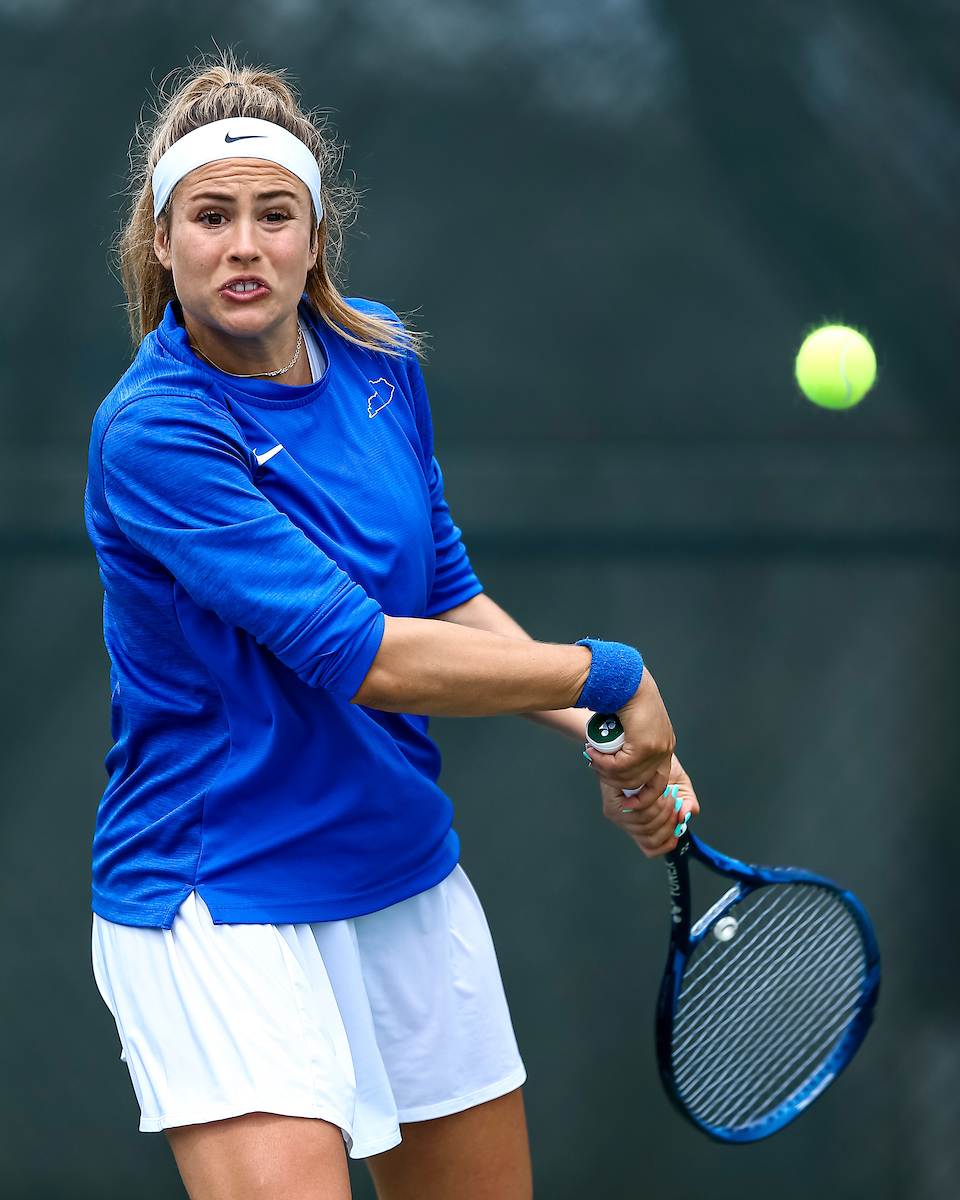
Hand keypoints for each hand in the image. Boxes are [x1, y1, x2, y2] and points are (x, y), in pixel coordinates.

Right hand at [583, 669, 675, 795]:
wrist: (626, 680)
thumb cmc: (623, 700)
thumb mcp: (630, 728)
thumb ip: (627, 746)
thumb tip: (612, 765)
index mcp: (663, 746)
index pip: (659, 784)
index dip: (642, 798)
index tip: (626, 803)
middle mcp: (665, 749)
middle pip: (641, 784)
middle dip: (615, 782)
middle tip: (597, 770)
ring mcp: (657, 749)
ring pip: (629, 777)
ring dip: (606, 771)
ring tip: (593, 757)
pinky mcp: (645, 746)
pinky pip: (621, 766)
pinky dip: (604, 762)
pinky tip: (594, 751)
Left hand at [601, 755, 699, 857]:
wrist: (644, 749)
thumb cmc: (660, 767)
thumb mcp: (681, 788)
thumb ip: (688, 804)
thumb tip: (685, 816)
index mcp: (641, 823)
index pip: (650, 848)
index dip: (667, 841)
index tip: (678, 824)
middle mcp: (628, 822)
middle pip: (650, 837)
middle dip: (669, 819)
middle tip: (675, 801)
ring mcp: (618, 814)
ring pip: (644, 826)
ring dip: (663, 810)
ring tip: (668, 793)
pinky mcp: (612, 803)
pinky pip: (635, 815)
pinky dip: (652, 805)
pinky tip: (657, 793)